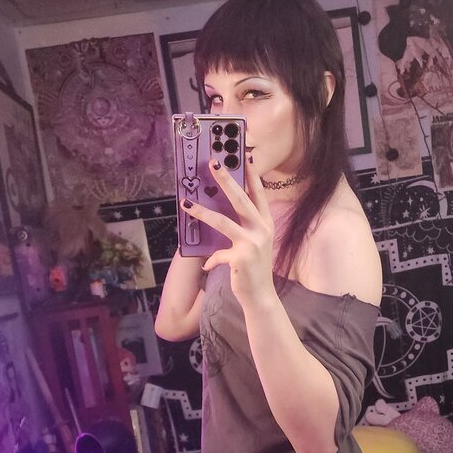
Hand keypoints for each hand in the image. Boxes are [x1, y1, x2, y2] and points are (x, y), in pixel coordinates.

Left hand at [181, 158, 275, 308]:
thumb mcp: (253, 244)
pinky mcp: (241, 258)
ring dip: (202, 212)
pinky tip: (206, 266)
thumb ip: (243, 227)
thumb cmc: (254, 268)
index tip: (244, 156)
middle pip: (241, 199)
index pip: (259, 193)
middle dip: (226, 180)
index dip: (252, 174)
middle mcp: (262, 230)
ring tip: (186, 203)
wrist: (260, 296)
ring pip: (223, 222)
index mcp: (266, 223)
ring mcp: (253, 244)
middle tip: (213, 164)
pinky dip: (211, 260)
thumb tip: (222, 211)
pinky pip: (218, 254)